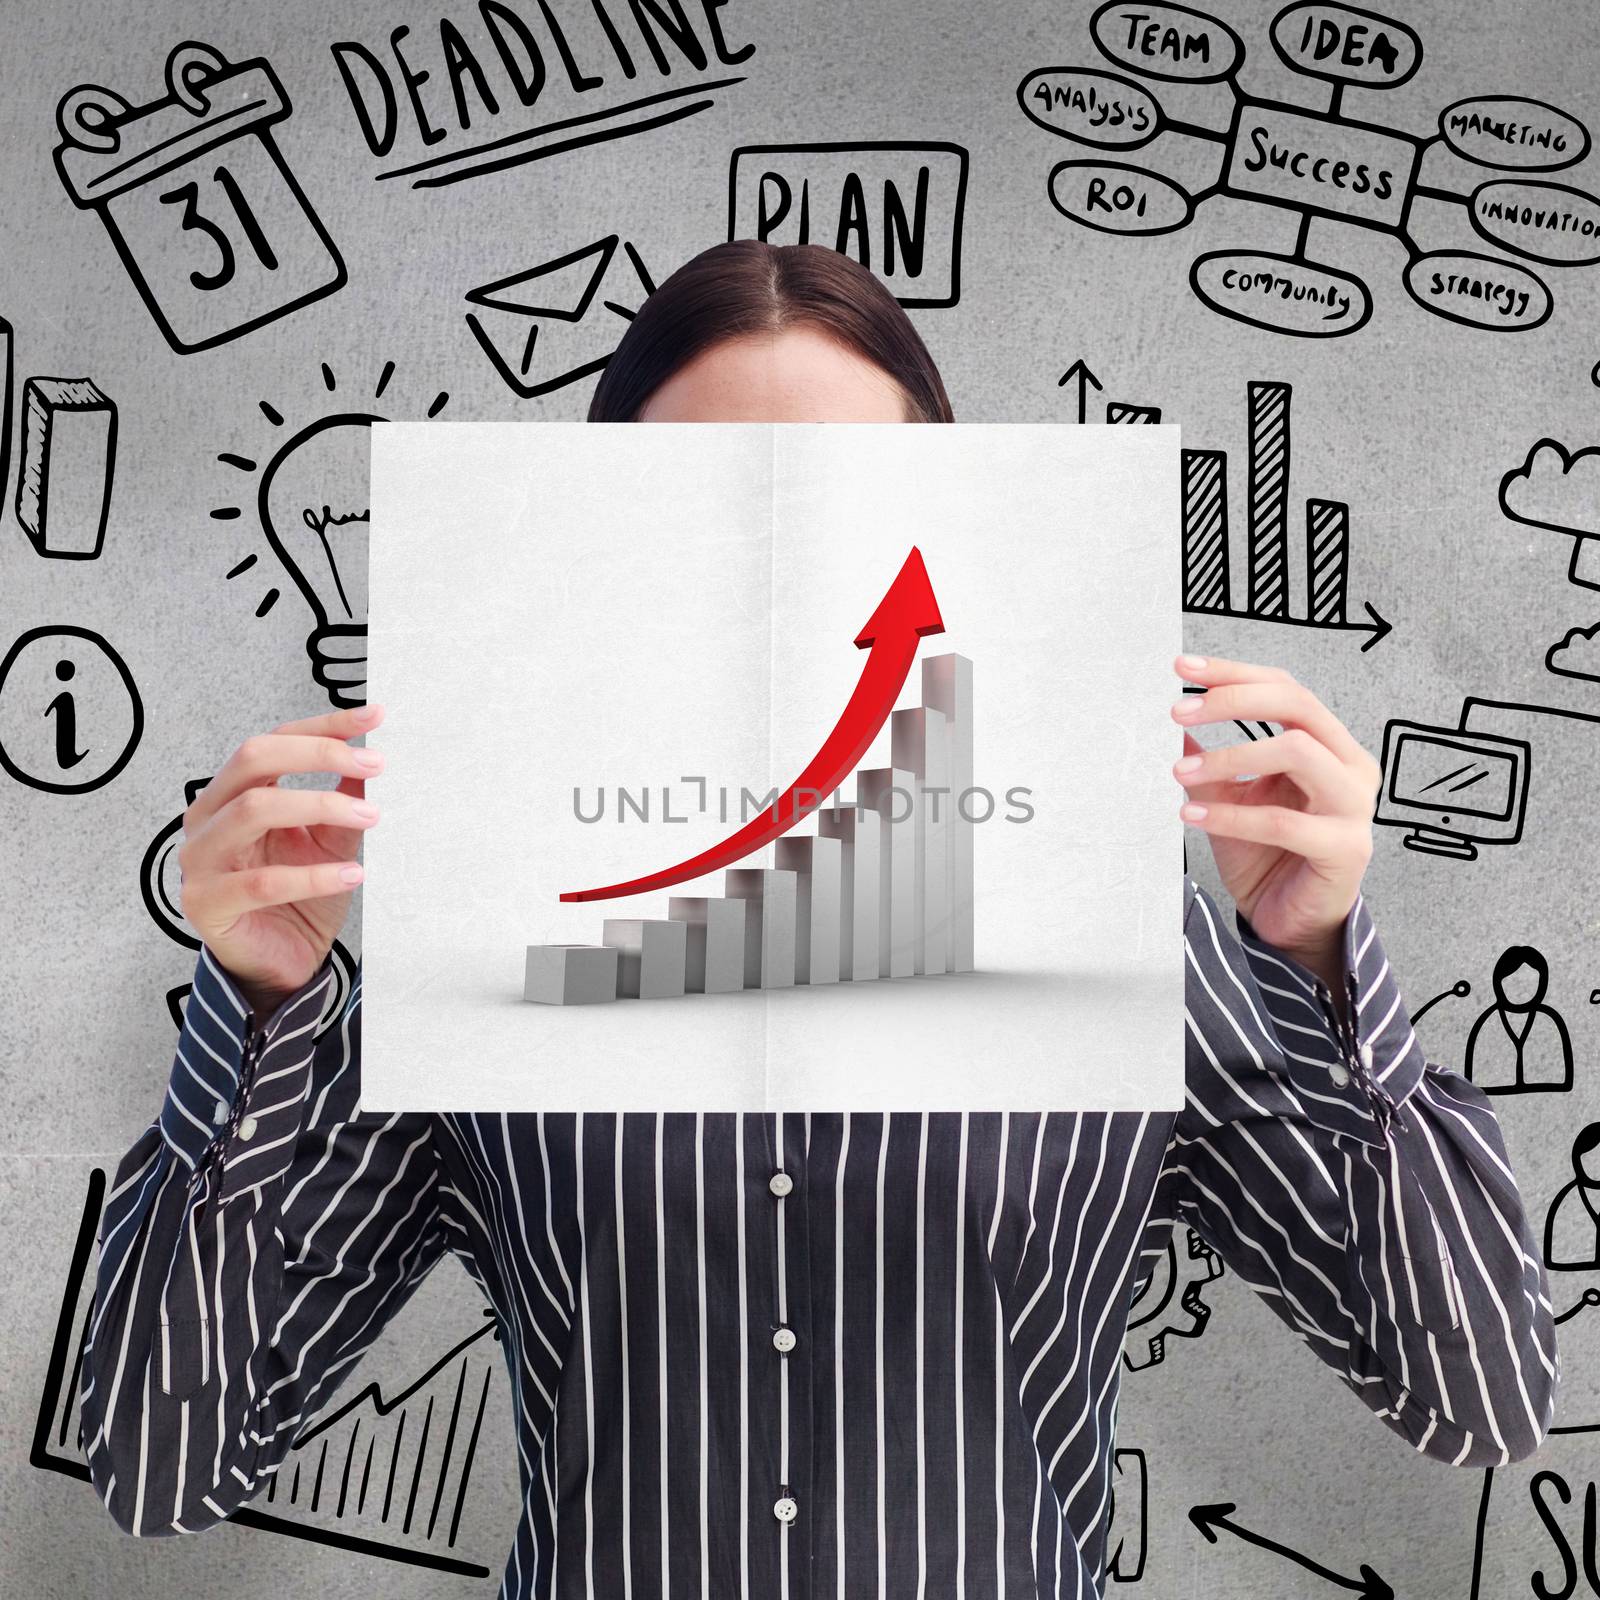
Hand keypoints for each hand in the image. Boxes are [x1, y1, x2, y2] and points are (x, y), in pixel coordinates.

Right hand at [179, 703, 385, 1017]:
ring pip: (253, 809)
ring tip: (370, 817)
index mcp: (233, 794)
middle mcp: (208, 818)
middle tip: (375, 765)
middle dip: (319, 754)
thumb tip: (370, 758)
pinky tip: (353, 875)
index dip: (324, 726)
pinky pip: (262, 881)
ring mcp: (201, 860)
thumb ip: (342, 801)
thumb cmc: (299, 899)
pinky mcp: (207, 903)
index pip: (274, 741)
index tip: (374, 717)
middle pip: (254, 759)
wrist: (280, 964)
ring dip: (320, 805)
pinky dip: (313, 875)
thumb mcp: (329, 841)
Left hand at [1169, 654, 1379, 993]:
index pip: (1285, 689)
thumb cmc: (1265, 855)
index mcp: (1328, 744)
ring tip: (1180, 773)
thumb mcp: (1227, 797)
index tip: (1183, 668)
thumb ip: (1209, 761)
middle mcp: (1349, 766)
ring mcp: (1354, 806)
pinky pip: (1283, 821)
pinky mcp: (1346, 848)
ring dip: (1231, 755)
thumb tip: (1177, 724)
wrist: (1288, 920)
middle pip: (1298, 704)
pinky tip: (1192, 814)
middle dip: (1233, 700)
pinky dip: (1231, 815)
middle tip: (1180, 712)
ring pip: (1296, 751)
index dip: (1234, 674)